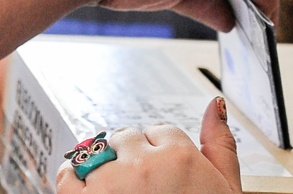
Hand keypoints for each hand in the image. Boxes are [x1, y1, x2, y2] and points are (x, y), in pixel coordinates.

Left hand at [57, 97, 241, 193]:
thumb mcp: (225, 189)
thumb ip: (220, 144)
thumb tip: (213, 106)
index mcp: (180, 156)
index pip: (159, 130)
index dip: (160, 153)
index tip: (163, 175)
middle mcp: (143, 164)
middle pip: (126, 136)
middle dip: (131, 157)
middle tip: (142, 189)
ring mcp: (112, 182)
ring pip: (98, 151)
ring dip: (104, 168)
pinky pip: (67, 174)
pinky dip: (72, 180)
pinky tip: (88, 192)